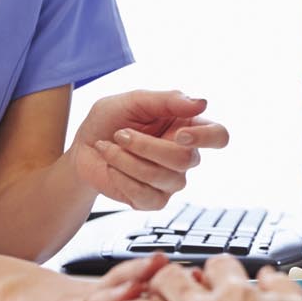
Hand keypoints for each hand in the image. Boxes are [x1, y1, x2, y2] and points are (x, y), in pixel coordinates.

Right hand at [7, 256, 163, 300]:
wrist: (17, 296)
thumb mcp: (97, 292)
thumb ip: (129, 288)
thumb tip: (179, 285)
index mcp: (101, 291)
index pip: (126, 275)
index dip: (150, 268)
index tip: (178, 267)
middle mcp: (85, 300)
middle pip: (114, 285)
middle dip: (139, 276)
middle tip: (162, 272)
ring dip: (113, 298)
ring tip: (132, 291)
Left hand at [73, 90, 229, 210]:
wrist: (83, 147)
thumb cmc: (110, 120)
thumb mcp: (134, 100)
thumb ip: (167, 100)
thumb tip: (202, 103)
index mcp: (188, 126)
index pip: (218, 136)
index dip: (205, 138)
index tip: (180, 134)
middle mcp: (185, 155)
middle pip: (186, 159)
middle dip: (146, 146)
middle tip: (120, 134)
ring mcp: (171, 181)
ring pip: (162, 177)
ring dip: (127, 160)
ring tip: (110, 148)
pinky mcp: (153, 200)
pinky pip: (146, 196)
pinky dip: (122, 179)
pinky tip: (112, 168)